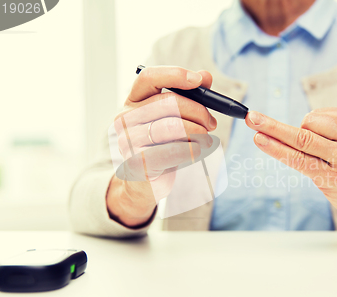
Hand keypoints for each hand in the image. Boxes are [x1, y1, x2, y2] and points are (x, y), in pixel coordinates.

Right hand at [107, 66, 216, 226]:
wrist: (141, 182)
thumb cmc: (159, 145)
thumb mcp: (171, 119)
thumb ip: (188, 96)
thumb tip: (205, 76)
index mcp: (133, 101)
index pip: (148, 77)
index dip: (174, 75)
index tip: (199, 80)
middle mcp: (125, 117)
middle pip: (169, 102)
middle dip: (198, 111)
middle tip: (211, 122)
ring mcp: (128, 140)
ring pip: (173, 126)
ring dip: (198, 132)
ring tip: (205, 139)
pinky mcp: (137, 162)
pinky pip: (173, 150)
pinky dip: (192, 149)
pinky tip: (197, 151)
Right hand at [245, 108, 336, 234]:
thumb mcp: (326, 187)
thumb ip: (307, 163)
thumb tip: (283, 135)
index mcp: (336, 177)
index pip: (298, 158)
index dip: (274, 146)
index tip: (256, 136)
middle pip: (303, 136)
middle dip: (273, 126)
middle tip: (253, 117)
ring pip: (314, 119)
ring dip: (304, 127)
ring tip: (316, 142)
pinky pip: (328, 113)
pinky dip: (320, 120)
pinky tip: (328, 133)